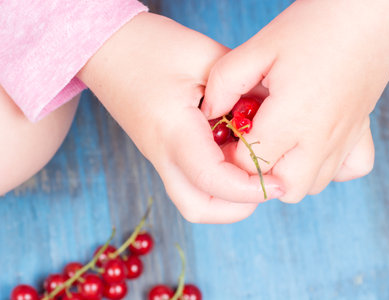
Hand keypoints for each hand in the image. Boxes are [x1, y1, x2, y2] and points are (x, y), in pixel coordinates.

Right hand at [77, 13, 283, 222]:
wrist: (105, 50)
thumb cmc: (151, 46)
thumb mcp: (205, 58)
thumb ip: (242, 88)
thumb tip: (275, 113)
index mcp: (172, 131)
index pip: (212, 179)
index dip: (250, 189)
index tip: (279, 181)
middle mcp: (162, 153)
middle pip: (199, 207)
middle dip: (238, 206)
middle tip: (266, 183)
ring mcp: (158, 156)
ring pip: (193, 200)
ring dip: (227, 199)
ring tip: (252, 173)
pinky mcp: (162, 152)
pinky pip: (190, 182)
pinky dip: (216, 183)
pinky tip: (233, 157)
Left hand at [202, 0, 388, 202]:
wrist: (368, 12)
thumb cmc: (311, 25)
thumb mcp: (258, 48)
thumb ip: (225, 84)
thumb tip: (211, 113)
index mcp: (290, 119)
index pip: (248, 165)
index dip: (228, 157)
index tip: (225, 137)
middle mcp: (319, 139)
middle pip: (279, 188)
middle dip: (256, 175)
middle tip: (249, 144)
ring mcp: (344, 139)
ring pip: (312, 186)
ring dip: (288, 173)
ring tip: (278, 142)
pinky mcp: (362, 132)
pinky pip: (349, 170)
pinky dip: (330, 168)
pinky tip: (314, 144)